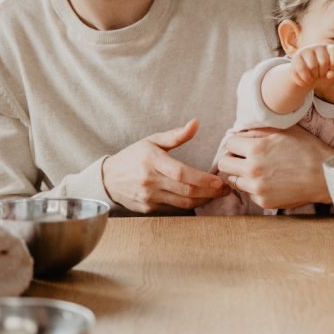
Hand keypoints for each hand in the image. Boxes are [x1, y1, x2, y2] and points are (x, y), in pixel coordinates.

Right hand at [101, 119, 228, 212]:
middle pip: (185, 191)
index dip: (202, 179)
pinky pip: (174, 210)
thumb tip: (196, 123)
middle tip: (226, 189)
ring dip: (203, 201)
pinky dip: (190, 206)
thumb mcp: (152, 141)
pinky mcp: (148, 209)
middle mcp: (150, 181)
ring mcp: (148, 197)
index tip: (219, 181)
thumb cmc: (133, 157)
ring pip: (182, 204)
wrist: (107, 179)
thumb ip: (176, 135)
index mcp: (152, 160)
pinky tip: (201, 200)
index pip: (181, 173)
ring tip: (217, 195)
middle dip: (209, 192)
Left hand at [217, 125, 333, 208]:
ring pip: (234, 180)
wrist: (325, 176)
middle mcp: (253, 170)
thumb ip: (258, 130)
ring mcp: (257, 188)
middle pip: (225, 164)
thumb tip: (240, 131)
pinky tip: (271, 181)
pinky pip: (249, 193)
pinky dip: (255, 187)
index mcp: (256, 149)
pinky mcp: (263, 202)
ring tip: (260, 170)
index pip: (229, 144)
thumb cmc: (308, 149)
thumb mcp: (284, 131)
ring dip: (242, 174)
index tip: (246, 145)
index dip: (238, 143)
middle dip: (233, 159)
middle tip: (246, 158)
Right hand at [289, 44, 333, 89]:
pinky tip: (306, 80)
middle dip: (323, 73)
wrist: (306, 79)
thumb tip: (330, 74)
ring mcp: (306, 51)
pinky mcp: (296, 57)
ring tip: (313, 78)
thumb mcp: (332, 76)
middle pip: (324, 62)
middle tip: (320, 75)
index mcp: (329, 49)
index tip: (332, 69)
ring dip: (313, 77)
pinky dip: (305, 79)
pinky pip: (302, 70)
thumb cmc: (322, 75)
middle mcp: (318, 47)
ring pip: (312, 66)